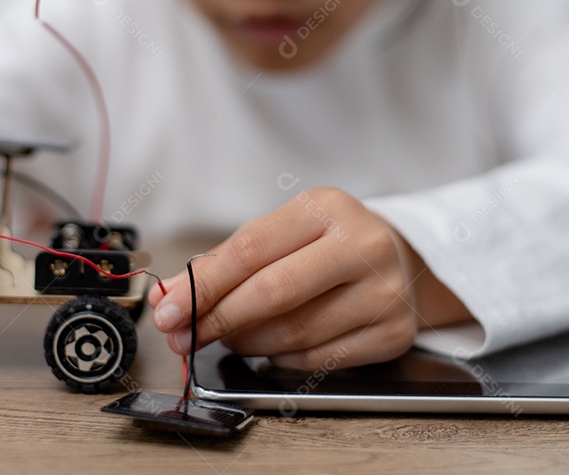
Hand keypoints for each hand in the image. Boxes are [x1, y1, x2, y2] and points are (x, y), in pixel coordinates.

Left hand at [149, 187, 421, 370]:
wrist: (402, 258)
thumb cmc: (327, 243)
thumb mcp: (282, 231)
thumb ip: (225, 261)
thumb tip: (169, 296)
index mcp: (326, 208)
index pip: (251, 250)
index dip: (203, 286)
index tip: (167, 310)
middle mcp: (363, 245)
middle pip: (273, 294)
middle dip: (218, 320)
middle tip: (183, 336)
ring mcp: (384, 292)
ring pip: (293, 334)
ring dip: (246, 342)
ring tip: (229, 336)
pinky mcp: (394, 334)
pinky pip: (318, 360)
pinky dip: (281, 359)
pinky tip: (270, 347)